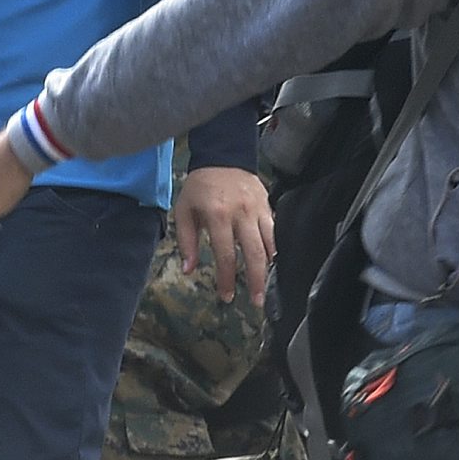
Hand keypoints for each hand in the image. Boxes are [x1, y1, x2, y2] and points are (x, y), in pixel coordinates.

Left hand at [175, 162, 272, 301]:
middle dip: (255, 280)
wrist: (223, 157)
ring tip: (265, 288)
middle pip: (253, 253)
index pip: (225, 254)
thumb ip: (186, 242)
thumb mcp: (184, 211)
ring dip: (268, 269)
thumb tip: (189, 270)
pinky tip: (271, 263)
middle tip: (256, 301)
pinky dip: (274, 249)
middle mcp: (241, 214)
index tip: (226, 296)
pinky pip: (274, 232)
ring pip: (268, 244)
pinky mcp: (268, 206)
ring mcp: (258, 210)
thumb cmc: (200, 187)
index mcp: (217, 216)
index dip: (226, 278)